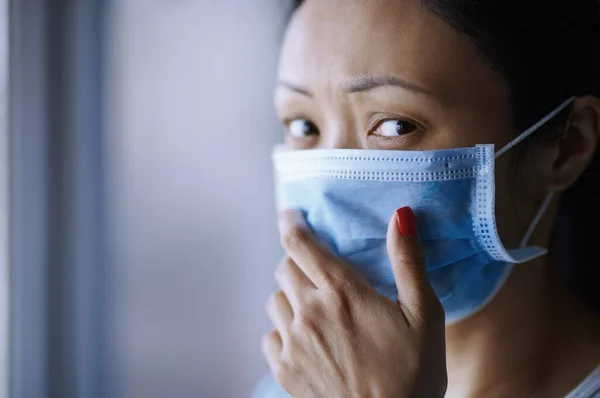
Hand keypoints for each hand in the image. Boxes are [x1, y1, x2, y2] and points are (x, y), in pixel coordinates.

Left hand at [261, 207, 446, 397]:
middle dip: (297, 261)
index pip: (300, 243)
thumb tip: (402, 214)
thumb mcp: (424, 315)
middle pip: (284, 268)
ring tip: (313, 306)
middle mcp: (309, 312)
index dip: (290, 223)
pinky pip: (270, 335)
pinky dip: (282, 329)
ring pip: (275, 300)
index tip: (289, 215)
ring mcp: (293, 342)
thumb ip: (408, 262)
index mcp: (342, 292)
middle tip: (317, 270)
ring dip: (289, 295)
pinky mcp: (284, 370)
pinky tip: (304, 338)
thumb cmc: (414, 374)